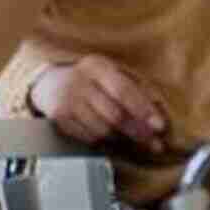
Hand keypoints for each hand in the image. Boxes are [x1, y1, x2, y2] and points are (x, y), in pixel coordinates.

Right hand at [29, 55, 166, 151]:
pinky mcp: (59, 117)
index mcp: (96, 66)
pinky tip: (107, 134)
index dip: (143, 110)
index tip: (159, 126)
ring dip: (120, 137)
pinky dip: (102, 139)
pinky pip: (89, 137)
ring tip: (127, 135)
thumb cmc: (90, 79)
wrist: (50, 81)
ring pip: (103, 130)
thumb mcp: (111, 73)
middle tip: (153, 143)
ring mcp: (67, 100)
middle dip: (138, 131)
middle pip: (114, 114)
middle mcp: (79, 81)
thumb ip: (136, 89)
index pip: (123, 90)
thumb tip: (158, 110)